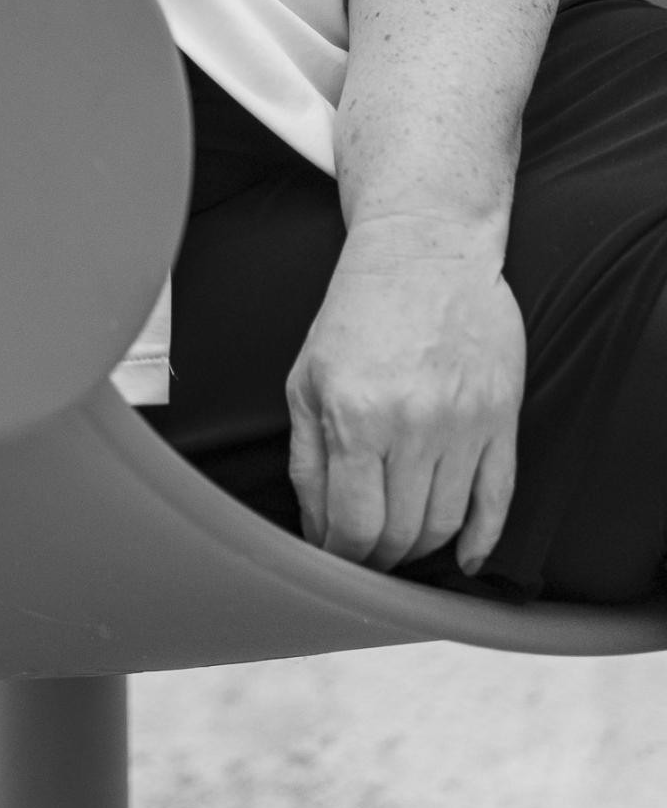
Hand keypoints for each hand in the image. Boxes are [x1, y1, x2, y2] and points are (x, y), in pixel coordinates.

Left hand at [286, 215, 523, 575]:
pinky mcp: (501, 418)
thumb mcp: (306, 379)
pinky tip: (466, 558)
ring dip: (423, 547)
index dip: (342, 555)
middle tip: (368, 553)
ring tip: (404, 541)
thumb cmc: (356, 313)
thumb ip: (308, 461)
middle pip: (402, 534)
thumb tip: (317, 532)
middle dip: (379, 555)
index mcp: (354, 416)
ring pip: (447, 524)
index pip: (353, 526)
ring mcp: (464, 424)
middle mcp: (412, 426)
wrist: (425, 249)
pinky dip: (483, 541)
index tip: (337, 557)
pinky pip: (499, 501)